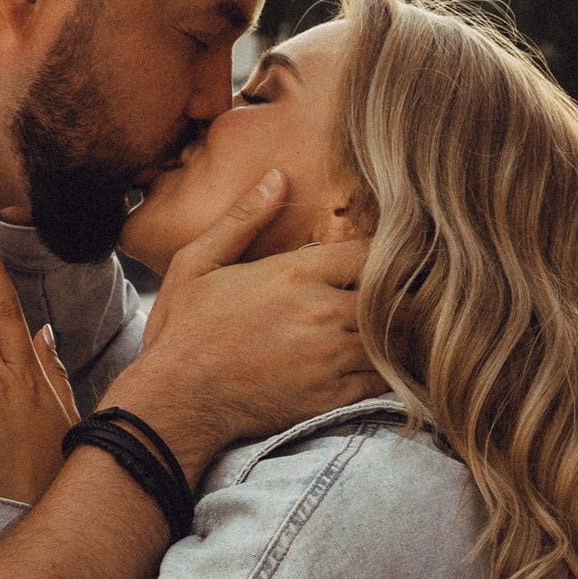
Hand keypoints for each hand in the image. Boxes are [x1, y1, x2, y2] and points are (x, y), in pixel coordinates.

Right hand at [110, 171, 380, 480]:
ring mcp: (328, 356)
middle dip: (400, 294)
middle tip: (400, 296)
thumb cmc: (183, 331)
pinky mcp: (331, 396)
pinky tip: (383, 364)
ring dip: (399, 332)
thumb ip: (242, 219)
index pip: (369, 253)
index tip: (378, 262)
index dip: (380, 256)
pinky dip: (391, 370)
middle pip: (394, 295)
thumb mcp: (198, 263)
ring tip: (394, 329)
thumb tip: (276, 177)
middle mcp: (319, 312)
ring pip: (396, 338)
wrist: (176, 402)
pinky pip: (383, 380)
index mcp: (293, 273)